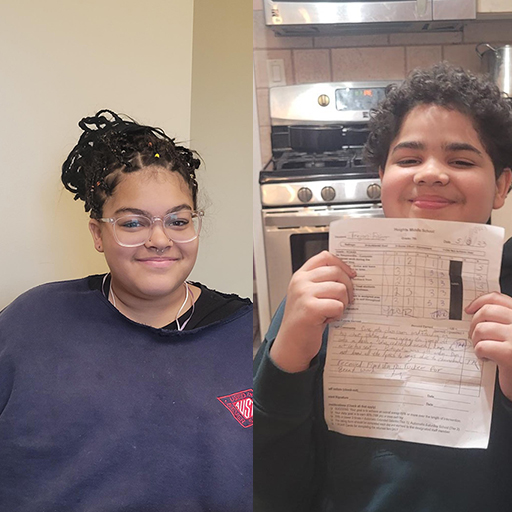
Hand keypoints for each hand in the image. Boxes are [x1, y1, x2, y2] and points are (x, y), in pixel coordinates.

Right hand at [270, 251, 355, 372]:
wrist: (291, 344)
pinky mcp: (310, 308)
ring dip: (342, 303)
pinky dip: (338, 314)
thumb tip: (349, 274)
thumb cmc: (303, 321)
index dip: (342, 264)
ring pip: (340, 289)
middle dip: (348, 287)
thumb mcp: (307, 295)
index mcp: (300, 276)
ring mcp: (304, 294)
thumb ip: (321, 282)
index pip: (325, 257)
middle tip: (346, 300)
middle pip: (336, 272)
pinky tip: (327, 320)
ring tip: (331, 312)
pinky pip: (338, 305)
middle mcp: (300, 282)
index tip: (351, 275)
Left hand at [466, 292, 511, 400]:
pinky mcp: (509, 354)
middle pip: (486, 311)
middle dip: (474, 323)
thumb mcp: (511, 334)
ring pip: (481, 329)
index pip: (498, 298)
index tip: (469, 309)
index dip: (479, 302)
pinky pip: (481, 346)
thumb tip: (475, 310)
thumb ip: (502, 320)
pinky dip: (479, 353)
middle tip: (474, 336)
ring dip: (476, 340)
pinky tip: (487, 358)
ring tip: (483, 349)